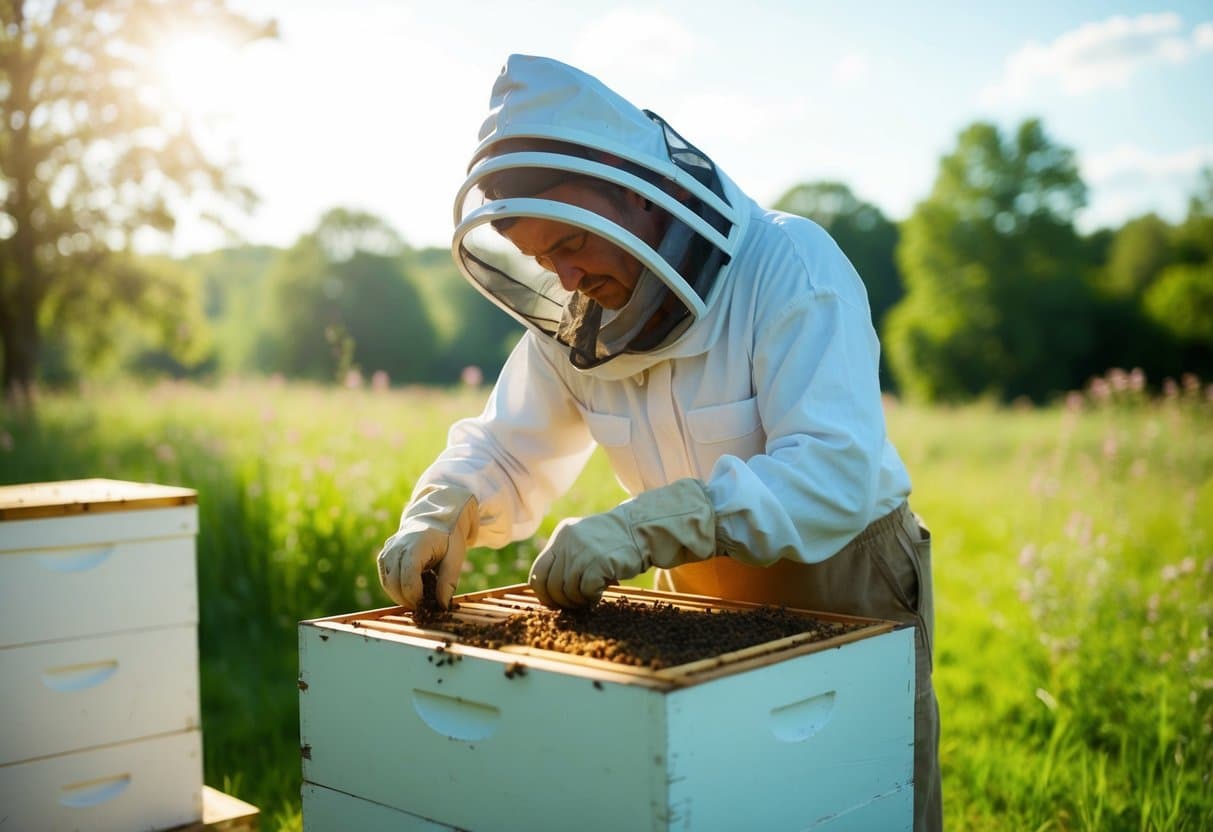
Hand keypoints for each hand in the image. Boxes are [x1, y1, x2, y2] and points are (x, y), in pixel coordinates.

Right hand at [377, 485, 478, 609]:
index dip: (417, 597)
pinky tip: (411, 588)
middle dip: (408, 600)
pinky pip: (385, 578)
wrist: (434, 519)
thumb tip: (442, 606)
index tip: (430, 605)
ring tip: (419, 597)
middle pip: (394, 584)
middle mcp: (396, 548)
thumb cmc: (447, 538)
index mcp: (415, 546)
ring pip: (387, 584)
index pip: (408, 579)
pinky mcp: (383, 556)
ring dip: (401, 596)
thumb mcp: (455, 558)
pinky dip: (396, 588)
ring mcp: (387, 551)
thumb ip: (448, 581)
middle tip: (424, 607)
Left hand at [529, 478, 716, 607]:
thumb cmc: (616, 542)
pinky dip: (592, 597)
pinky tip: (601, 593)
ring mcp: (582, 552)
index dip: (543, 592)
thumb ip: (568, 558)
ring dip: (578, 601)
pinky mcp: (597, 562)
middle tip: (575, 605)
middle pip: (550, 585)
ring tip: (591, 597)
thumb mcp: (586, 541)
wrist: (644, 529)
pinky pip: (585, 591)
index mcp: (562, 534)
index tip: (554, 603)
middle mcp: (568, 541)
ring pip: (567, 591)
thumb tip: (552, 592)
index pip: (538, 570)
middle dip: (561, 601)